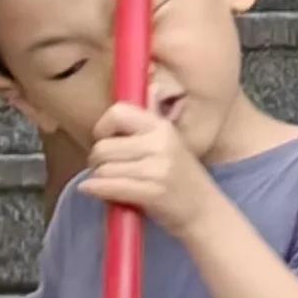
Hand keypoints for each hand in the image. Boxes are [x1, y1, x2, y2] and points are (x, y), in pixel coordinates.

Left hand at [82, 97, 217, 240]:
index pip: (119, 112)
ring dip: (98, 178)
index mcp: (162, 128)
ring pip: (103, 168)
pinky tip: (92, 190)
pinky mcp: (151, 192)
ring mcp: (157, 169)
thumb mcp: (173, 142)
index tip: (105, 139)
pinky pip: (108, 186)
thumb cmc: (183, 178)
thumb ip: (155, 116)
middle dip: (96, 159)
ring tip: (108, 182)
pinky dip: (95, 189)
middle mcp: (160, 144)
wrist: (205, 212)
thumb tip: (152, 85)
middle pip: (104, 146)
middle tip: (103, 167)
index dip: (103, 126)